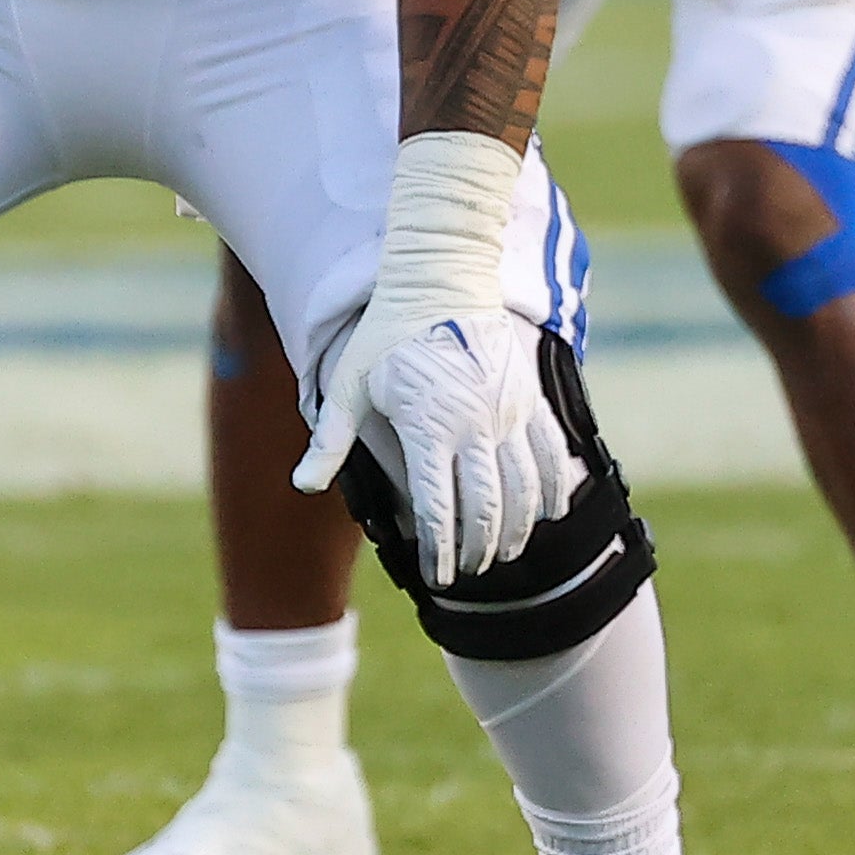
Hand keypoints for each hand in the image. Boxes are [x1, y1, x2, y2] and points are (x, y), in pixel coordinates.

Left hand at [294, 310, 579, 588]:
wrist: (441, 278)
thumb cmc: (385, 334)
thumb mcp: (347, 384)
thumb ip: (328, 439)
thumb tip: (301, 485)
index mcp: (428, 426)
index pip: (438, 507)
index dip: (438, 550)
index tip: (435, 575)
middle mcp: (474, 424)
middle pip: (485, 508)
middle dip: (476, 550)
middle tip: (466, 572)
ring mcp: (508, 412)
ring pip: (524, 490)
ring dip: (515, 530)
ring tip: (502, 555)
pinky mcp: (530, 399)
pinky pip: (552, 455)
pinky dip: (553, 491)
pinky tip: (547, 516)